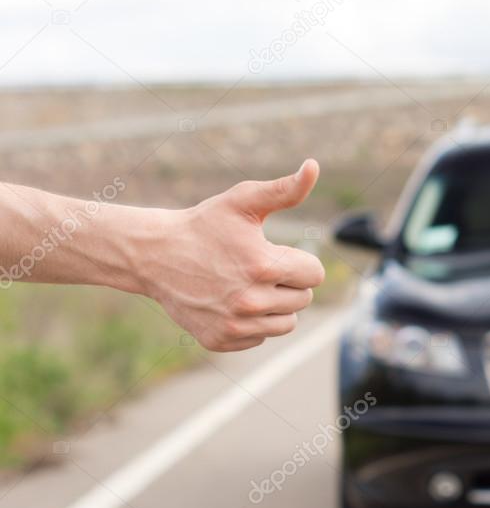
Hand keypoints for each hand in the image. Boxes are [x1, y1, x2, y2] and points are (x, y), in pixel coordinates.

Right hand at [139, 160, 325, 351]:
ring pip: (287, 323)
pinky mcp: (221, 340)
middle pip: (303, 299)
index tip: (276, 253)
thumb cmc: (204, 225)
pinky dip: (253, 323)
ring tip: (249, 285)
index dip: (299, 261)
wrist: (155, 255)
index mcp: (263, 266)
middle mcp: (250, 301)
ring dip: (276, 306)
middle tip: (258, 268)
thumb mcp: (242, 200)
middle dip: (288, 283)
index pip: (315, 274)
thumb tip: (313, 167)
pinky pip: (260, 337)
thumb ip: (285, 189)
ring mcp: (235, 325)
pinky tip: (231, 302)